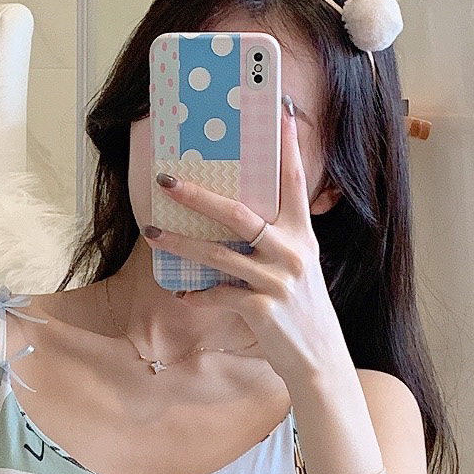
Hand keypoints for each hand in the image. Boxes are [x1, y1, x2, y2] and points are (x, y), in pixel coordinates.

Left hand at [147, 106, 355, 394]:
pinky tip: (181, 293)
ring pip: (219, 255)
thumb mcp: (297, 266)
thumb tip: (233, 216)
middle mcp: (292, 252)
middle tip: (167, 179)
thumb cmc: (300, 308)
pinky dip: (197, 295)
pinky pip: (219, 296)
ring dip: (181, 244)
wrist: (319, 359)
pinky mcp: (263, 310)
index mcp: (301, 235)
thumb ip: (274, 239)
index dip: (287, 147)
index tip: (281, 113)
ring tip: (153, 233)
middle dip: (199, 196)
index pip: (293, 182)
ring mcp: (278, 281)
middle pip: (240, 214)